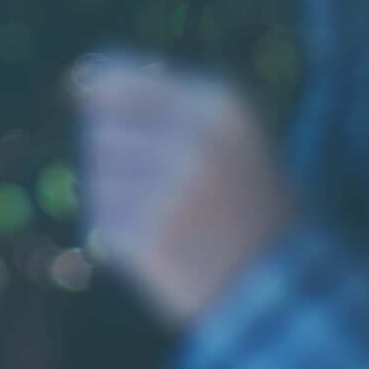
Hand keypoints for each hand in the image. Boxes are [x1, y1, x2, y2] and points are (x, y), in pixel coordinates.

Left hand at [72, 53, 296, 331]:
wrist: (285, 291)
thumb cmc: (248, 208)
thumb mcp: (230, 139)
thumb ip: (165, 105)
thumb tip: (83, 77)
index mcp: (219, 104)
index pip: (115, 77)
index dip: (97, 97)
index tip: (99, 112)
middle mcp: (193, 138)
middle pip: (99, 127)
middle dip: (113, 155)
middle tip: (156, 187)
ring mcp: (168, 186)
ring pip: (95, 174)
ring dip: (115, 197)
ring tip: (166, 220)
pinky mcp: (147, 233)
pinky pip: (101, 219)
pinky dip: (118, 235)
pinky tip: (161, 248)